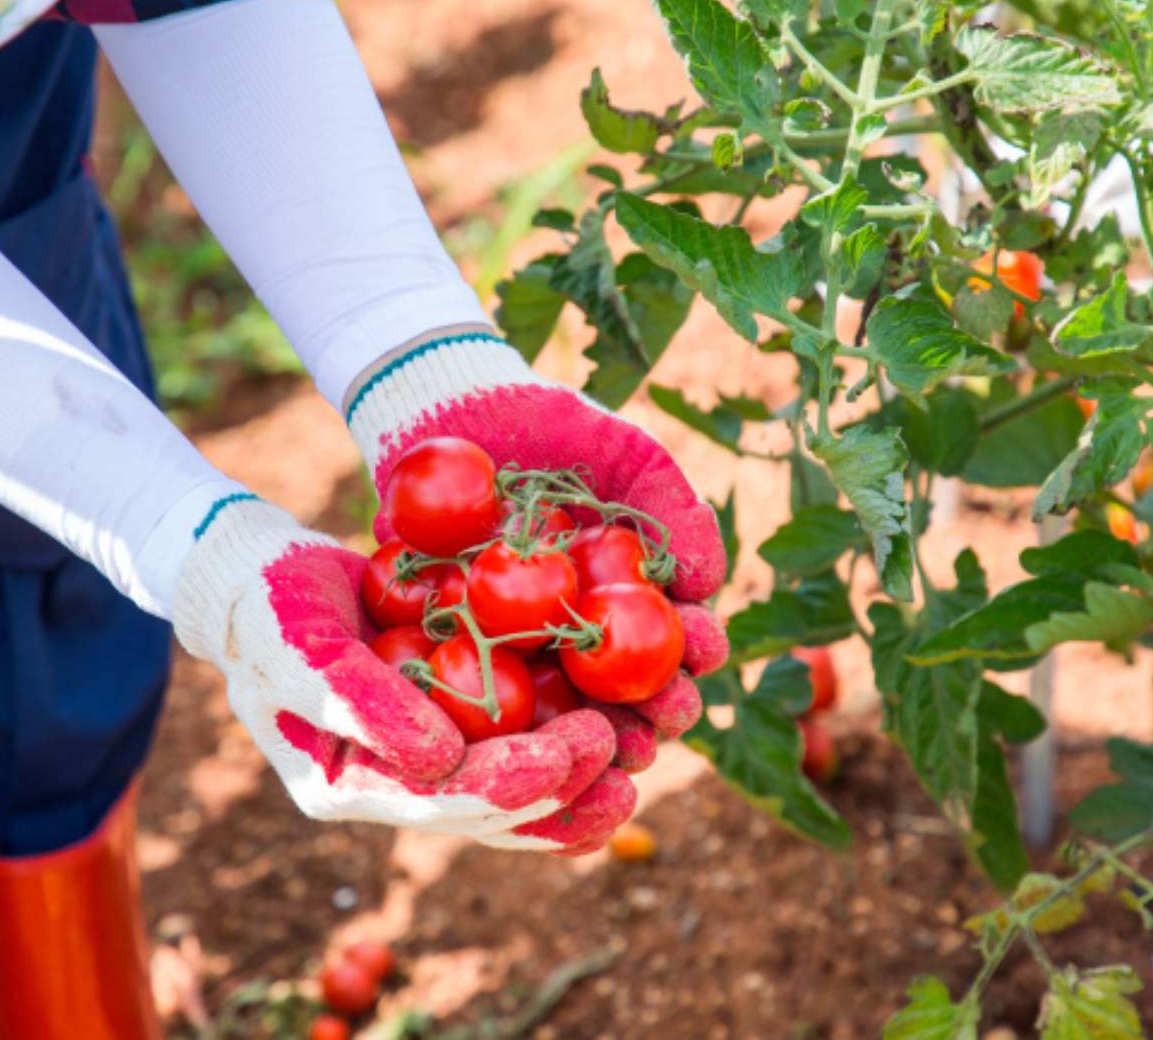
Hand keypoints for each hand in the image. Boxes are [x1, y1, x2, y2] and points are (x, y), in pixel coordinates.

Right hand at [174, 498, 633, 854]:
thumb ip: (359, 703)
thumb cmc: (269, 610)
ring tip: (641, 757)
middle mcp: (394, 786)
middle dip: (562, 788)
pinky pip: (518, 742)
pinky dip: (569, 737)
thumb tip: (441, 762)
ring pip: (514, 788)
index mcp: (348, 786)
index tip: (568, 754)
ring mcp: (425, 759)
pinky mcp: (453, 721)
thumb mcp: (300, 646)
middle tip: (623, 754)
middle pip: (490, 809)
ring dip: (580, 779)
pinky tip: (623, 723)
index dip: (510, 784)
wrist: (259, 580)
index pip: (441, 801)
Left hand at [345, 331, 730, 771]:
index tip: (707, 653)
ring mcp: (507, 649)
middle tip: (668, 716)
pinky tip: (518, 724)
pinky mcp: (441, 650)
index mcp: (621, 599)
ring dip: (588, 735)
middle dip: (652, 711)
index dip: (694, 649)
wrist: (452, 408)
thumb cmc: (550, 428)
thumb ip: (673, 509)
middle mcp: (569, 636)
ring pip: (554, 709)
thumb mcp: (626, 456)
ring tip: (613, 743)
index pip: (669, 636)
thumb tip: (711, 582)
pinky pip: (469, 688)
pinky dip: (495, 714)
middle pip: (621, 690)